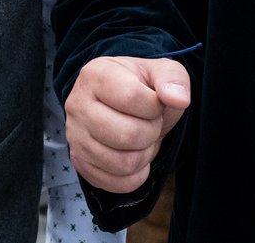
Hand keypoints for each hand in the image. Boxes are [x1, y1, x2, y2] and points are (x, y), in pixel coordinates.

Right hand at [64, 56, 192, 193]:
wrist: (122, 105)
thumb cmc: (142, 87)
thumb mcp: (161, 72)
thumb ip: (173, 79)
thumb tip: (179, 99)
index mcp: (95, 74)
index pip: (131, 97)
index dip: (154, 106)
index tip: (154, 103)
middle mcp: (77, 105)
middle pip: (127, 135)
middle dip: (151, 132)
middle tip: (150, 123)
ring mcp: (75, 137)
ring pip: (123, 163)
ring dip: (144, 153)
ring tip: (142, 138)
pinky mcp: (79, 163)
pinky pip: (117, 183)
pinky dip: (136, 174)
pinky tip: (134, 154)